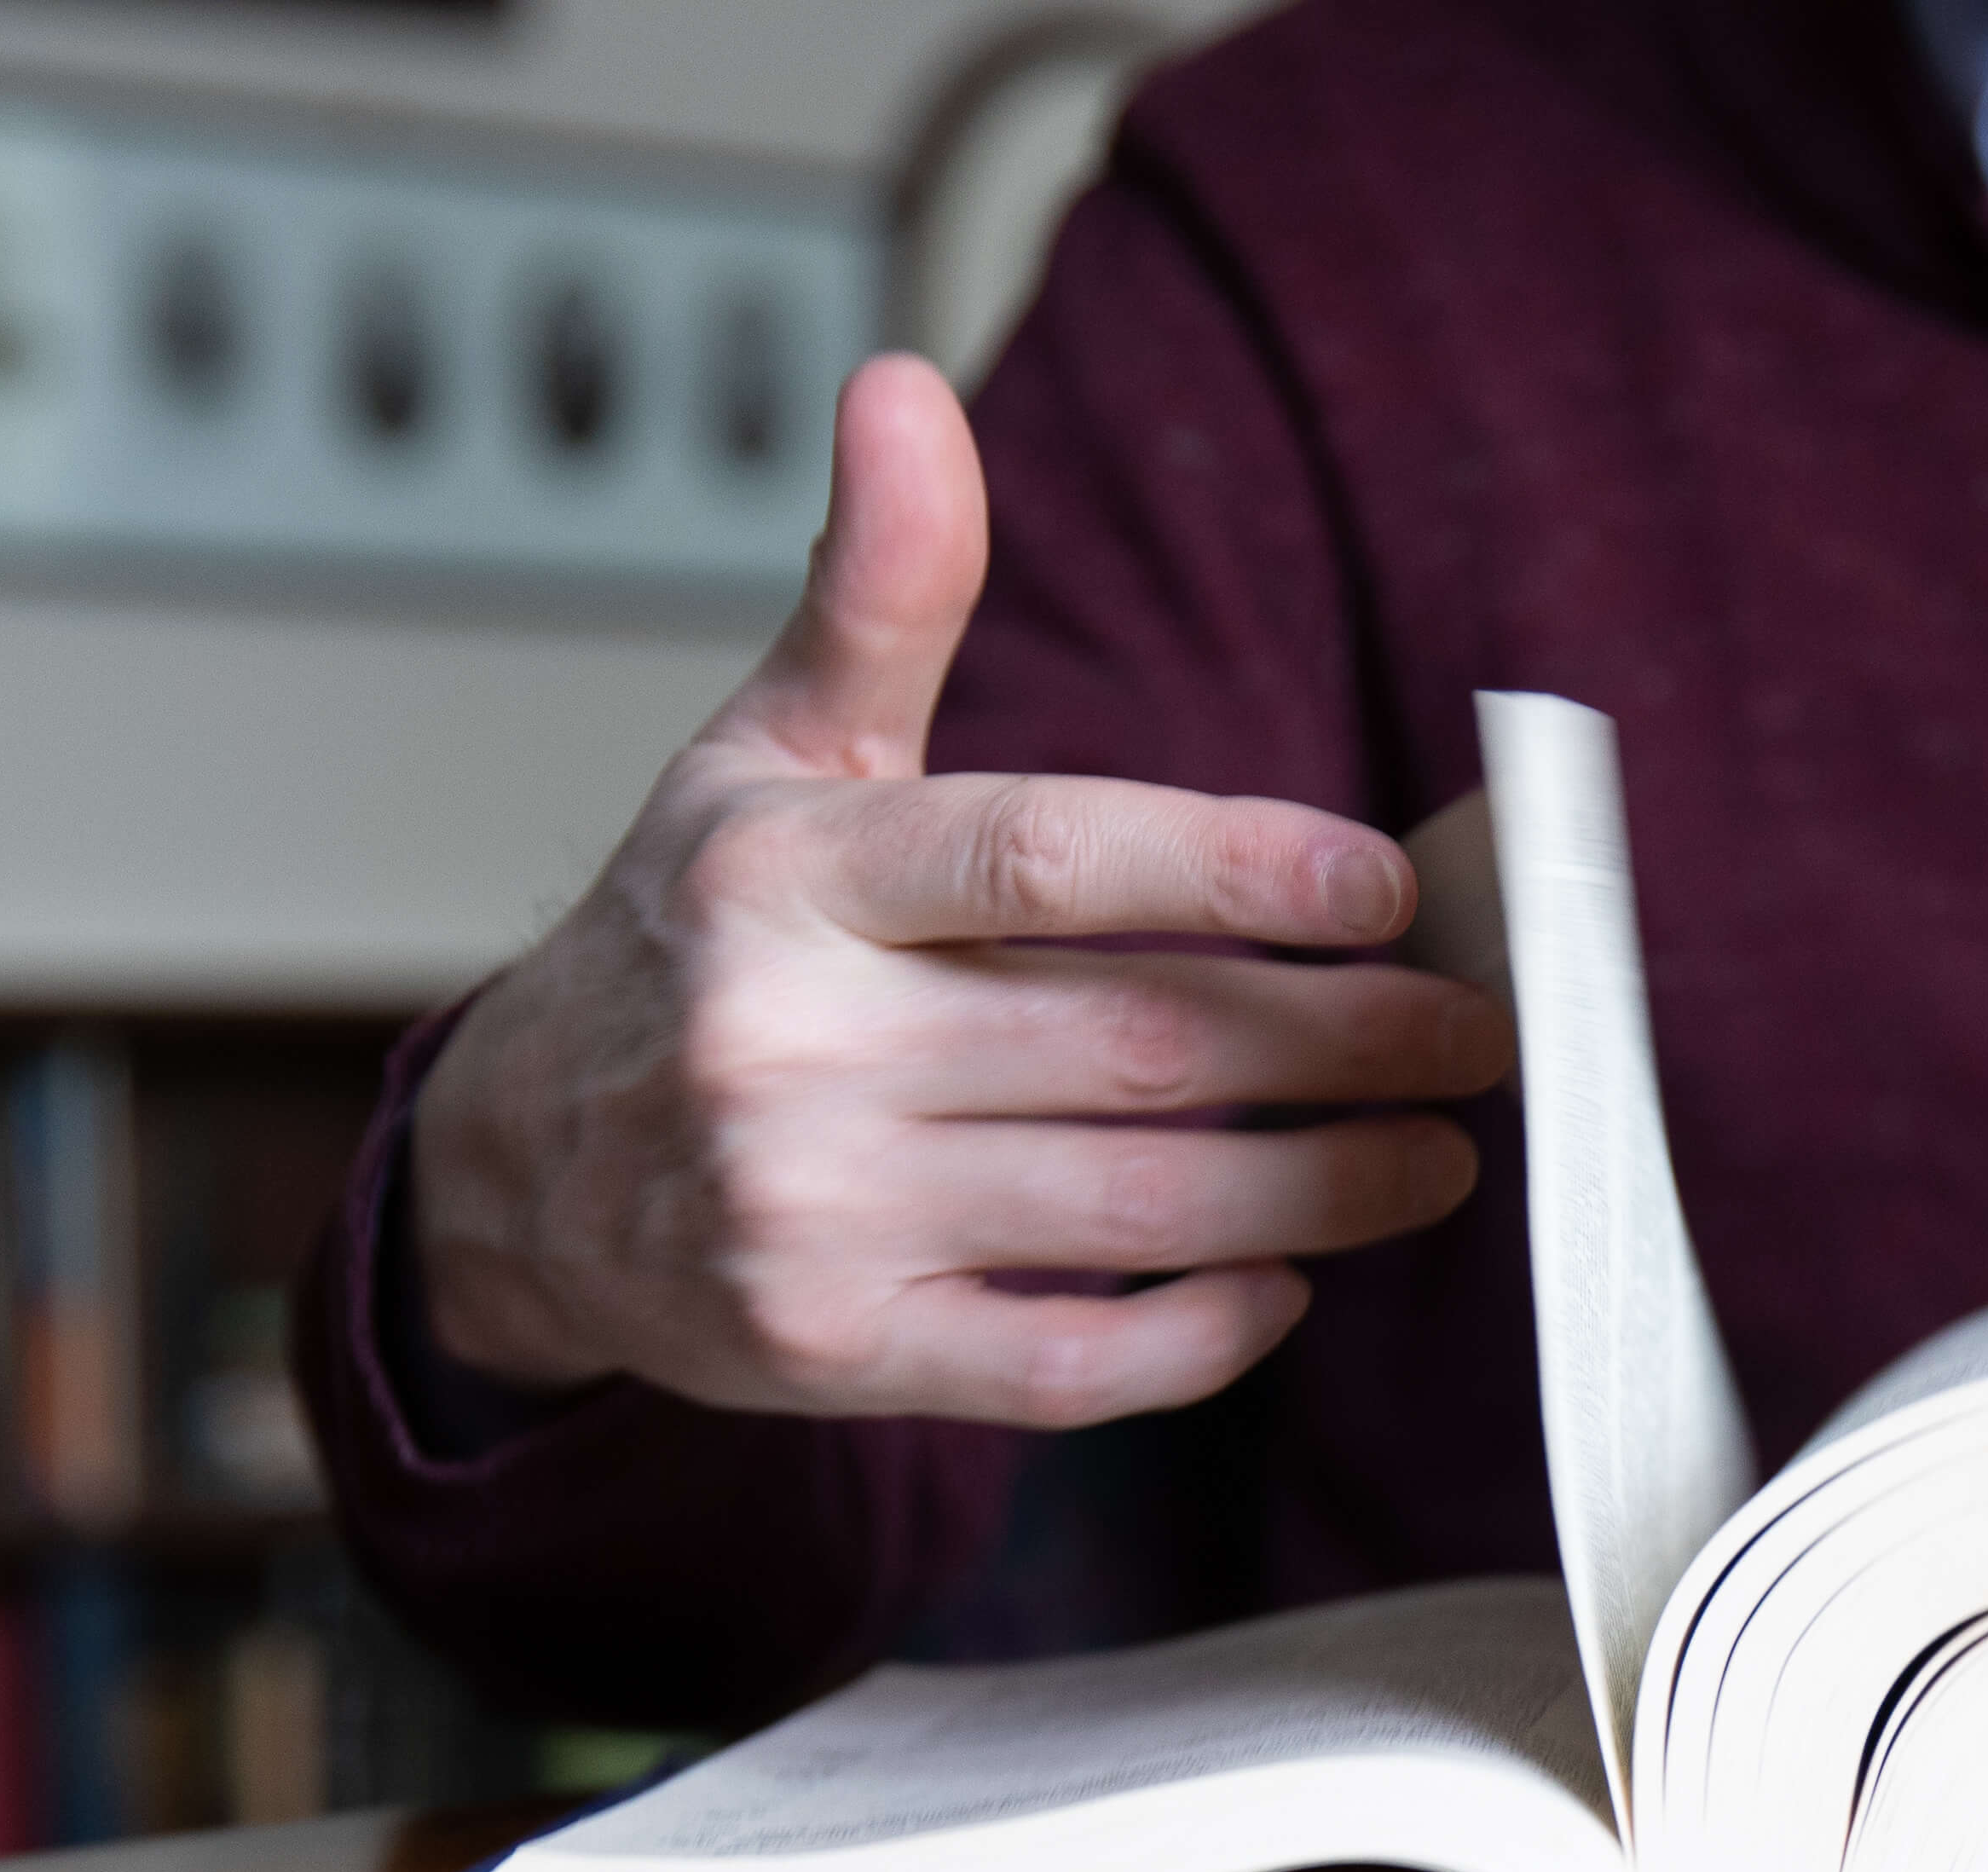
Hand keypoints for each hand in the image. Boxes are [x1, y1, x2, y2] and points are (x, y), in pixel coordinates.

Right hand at [407, 356, 1509, 1427]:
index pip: (1046, 857)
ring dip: (1317, 1185)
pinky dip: (1195, 1333)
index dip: (1236, 867)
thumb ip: (877, 592)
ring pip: (1129, 1208)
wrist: (515, 1178)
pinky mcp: (832, 1354)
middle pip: (1134, 1044)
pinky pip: (1060, 1364)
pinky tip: (1285, 1280)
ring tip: (1433, 1155)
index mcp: (790, 878)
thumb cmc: (691, 945)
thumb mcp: (766, 755)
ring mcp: (810, 1215)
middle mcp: (790, 1048)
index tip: (1386, 885)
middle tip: (1472, 1030)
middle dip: (1339, 1041)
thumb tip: (908, 390)